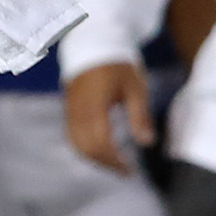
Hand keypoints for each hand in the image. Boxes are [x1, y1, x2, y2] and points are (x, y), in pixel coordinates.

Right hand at [65, 60, 154, 174]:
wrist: (92, 44)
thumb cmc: (118, 65)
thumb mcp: (135, 88)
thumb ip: (140, 116)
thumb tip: (146, 143)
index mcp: (95, 107)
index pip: (101, 143)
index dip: (115, 160)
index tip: (131, 170)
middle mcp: (78, 113)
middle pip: (86, 148)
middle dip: (105, 163)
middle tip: (125, 171)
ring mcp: (70, 111)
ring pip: (77, 144)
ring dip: (94, 158)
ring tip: (113, 164)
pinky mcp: (69, 110)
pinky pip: (72, 136)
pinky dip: (85, 148)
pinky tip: (100, 150)